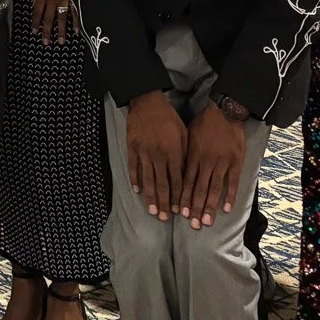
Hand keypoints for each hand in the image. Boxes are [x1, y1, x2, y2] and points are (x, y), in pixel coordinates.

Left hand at [33, 0, 75, 43]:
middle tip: (45, 43)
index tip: (34, 32)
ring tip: (60, 42)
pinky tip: (77, 31)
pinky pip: (75, 12)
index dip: (35, 22)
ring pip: (61, 18)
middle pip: (48, 18)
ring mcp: (65, 0)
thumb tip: (33, 3)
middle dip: (46, 31)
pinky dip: (76, 23)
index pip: (37, 12)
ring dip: (60, 31)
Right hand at [126, 91, 188, 220]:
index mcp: (174, 153)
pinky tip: (136, 191)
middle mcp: (159, 155)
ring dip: (150, 197)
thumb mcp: (184, 134)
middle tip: (165, 218)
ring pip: (147, 179)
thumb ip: (185, 155)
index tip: (180, 211)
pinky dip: (135, 179)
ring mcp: (144, 152)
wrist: (147, 101)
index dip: (179, 197)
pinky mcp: (132, 147)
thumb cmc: (169, 117)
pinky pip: (133, 167)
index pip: (177, 181)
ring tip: (152, 211)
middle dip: (164, 203)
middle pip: (162, 184)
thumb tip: (187, 174)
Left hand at [179, 101, 249, 228]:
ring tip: (207, 221)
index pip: (186, 182)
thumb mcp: (188, 135)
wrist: (225, 111)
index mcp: (193, 156)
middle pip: (199, 189)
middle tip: (194, 224)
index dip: (184, 198)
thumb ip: (184, 154)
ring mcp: (222, 163)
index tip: (181, 213)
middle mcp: (206, 162)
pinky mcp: (236, 162)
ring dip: (210, 206)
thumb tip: (177, 170)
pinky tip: (226, 209)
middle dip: (196, 208)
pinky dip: (229, 196)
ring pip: (214, 188)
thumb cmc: (204, 123)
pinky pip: (232, 182)